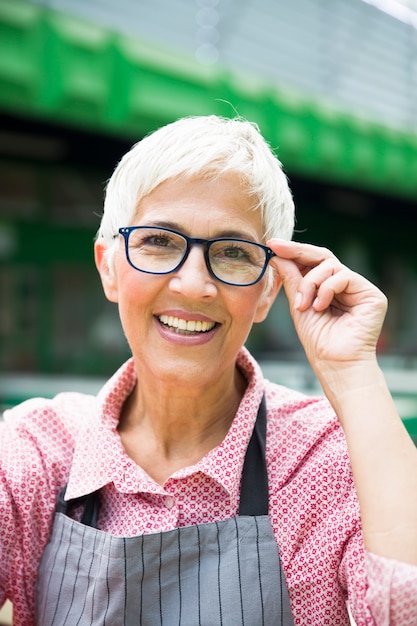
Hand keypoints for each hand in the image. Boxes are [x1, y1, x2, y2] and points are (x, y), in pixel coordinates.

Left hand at [267, 239, 387, 372]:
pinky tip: (319, 306)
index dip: (293, 252)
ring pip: (330, 265)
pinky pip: (344, 276)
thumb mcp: (298, 305)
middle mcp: (346, 285)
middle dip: (297, 251)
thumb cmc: (318, 340)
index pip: (313, 262)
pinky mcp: (371, 294)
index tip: (272, 245)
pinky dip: (326, 289)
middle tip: (277, 248)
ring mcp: (359, 289)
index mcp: (329, 288)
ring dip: (310, 283)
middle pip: (323, 256)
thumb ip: (292, 280)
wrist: (334, 363)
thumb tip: (278, 255)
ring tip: (303, 305)